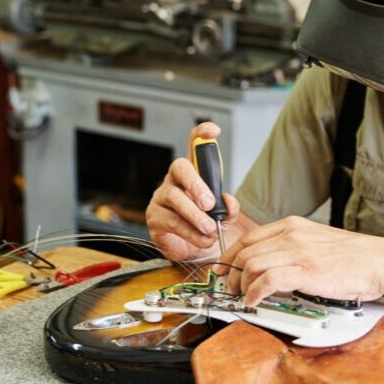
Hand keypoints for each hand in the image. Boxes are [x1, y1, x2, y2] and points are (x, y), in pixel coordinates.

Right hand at [147, 122, 240, 260]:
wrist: (192, 252)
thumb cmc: (205, 227)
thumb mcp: (223, 216)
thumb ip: (229, 208)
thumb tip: (228, 202)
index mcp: (193, 174)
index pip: (194, 146)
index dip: (202, 134)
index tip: (214, 131)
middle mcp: (175, 180)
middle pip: (179, 167)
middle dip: (196, 184)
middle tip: (209, 203)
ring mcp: (162, 197)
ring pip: (174, 198)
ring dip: (195, 215)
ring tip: (209, 228)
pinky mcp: (155, 217)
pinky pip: (171, 221)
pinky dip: (190, 232)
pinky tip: (202, 239)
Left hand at [220, 216, 383, 305]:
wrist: (379, 261)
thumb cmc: (353, 256)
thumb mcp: (316, 240)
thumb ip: (292, 246)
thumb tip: (270, 261)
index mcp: (292, 225)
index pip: (248, 237)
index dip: (229, 255)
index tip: (223, 269)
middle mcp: (291, 235)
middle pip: (245, 252)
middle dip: (231, 273)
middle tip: (229, 289)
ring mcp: (298, 252)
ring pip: (251, 265)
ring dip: (240, 285)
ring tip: (241, 297)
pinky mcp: (305, 272)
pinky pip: (266, 281)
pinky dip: (254, 293)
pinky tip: (253, 301)